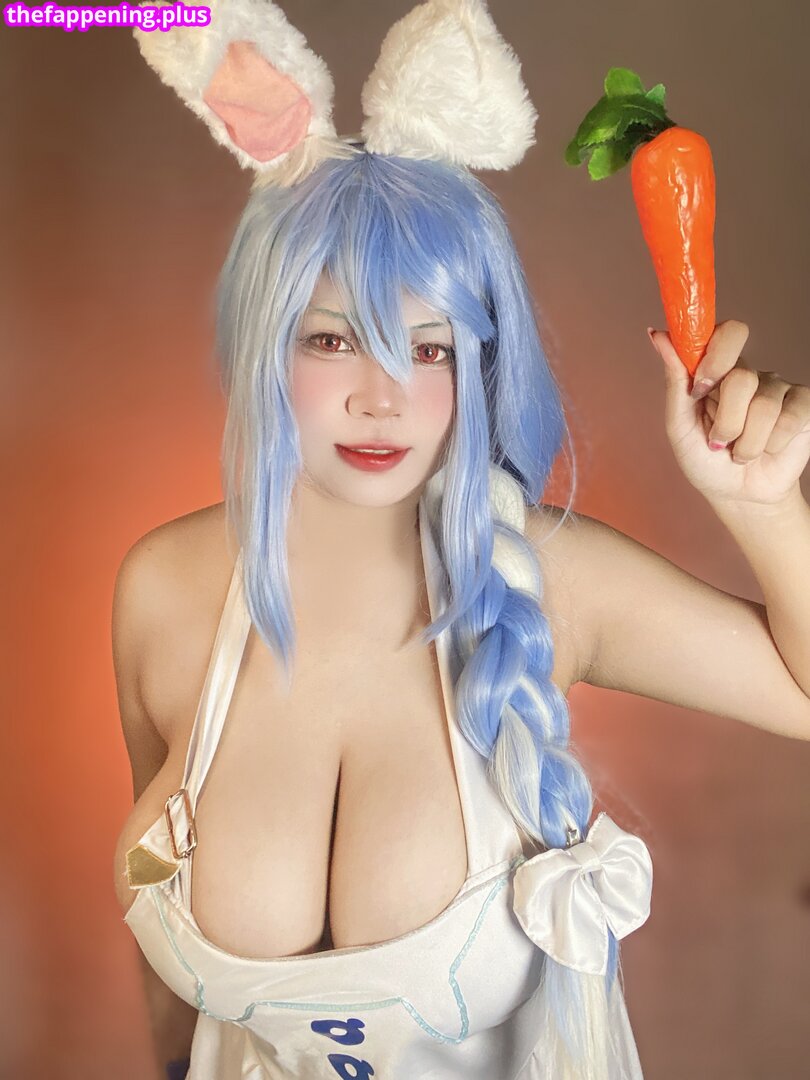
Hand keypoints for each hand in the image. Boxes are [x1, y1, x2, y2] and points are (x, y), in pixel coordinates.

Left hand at [648, 320, 809, 508]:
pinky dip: (771, 444)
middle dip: (726, 420)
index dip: (716, 357)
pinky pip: (791, 418)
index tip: (701, 388)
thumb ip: (675, 382)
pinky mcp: (803, 406)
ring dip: (746, 442)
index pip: (728, 333)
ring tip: (740, 453)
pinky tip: (767, 450)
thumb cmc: (706, 460)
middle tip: (718, 440)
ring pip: (764, 405)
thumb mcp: (680, 427)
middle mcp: (751, 375)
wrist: (737, 495)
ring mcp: (778, 389)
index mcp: (719, 371)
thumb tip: (657, 335)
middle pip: (741, 376)